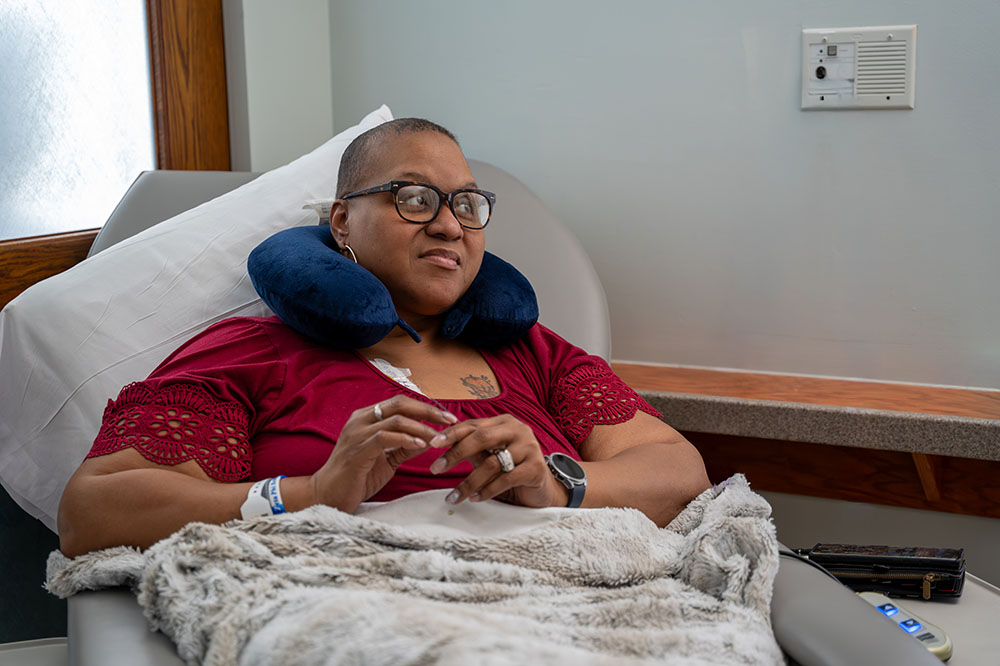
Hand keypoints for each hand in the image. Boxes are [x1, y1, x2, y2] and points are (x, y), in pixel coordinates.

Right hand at [312, 395, 456, 512]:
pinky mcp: (357, 450)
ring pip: (395, 420)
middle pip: (399, 404)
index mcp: (366, 418)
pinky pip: (385, 438)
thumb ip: (406, 446)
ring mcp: (356, 434)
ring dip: (421, 427)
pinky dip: (406, 439)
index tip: (447, 417)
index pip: (400, 403)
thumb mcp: (387, 459)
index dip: (425, 407)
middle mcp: (360, 420)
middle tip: (450, 420)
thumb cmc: (357, 477)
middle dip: (428, 410)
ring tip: (438, 437)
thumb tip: (431, 438)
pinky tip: (421, 445)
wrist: (328, 496)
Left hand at [427, 414, 569, 507]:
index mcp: (503, 422)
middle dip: (455, 454)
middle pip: (481, 438)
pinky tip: (475, 499)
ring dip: (469, 482)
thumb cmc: (510, 470)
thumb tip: (440, 447)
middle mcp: (518, 430)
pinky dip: (487, 491)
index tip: (432, 444)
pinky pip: (505, 479)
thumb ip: (471, 449)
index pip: (473, 424)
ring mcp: (529, 447)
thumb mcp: (489, 457)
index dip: (451, 433)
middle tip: (435, 469)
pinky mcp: (536, 467)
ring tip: (454, 497)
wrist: (541, 490)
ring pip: (491, 463)